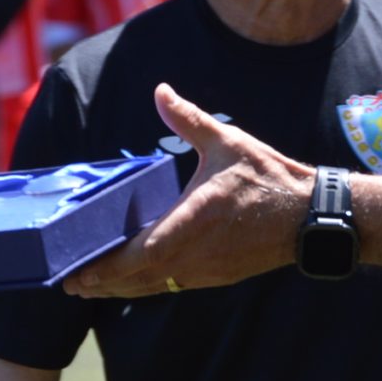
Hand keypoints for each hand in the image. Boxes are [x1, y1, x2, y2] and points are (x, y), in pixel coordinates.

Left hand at [64, 84, 310, 297]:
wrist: (312, 217)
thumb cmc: (270, 178)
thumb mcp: (228, 143)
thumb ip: (189, 120)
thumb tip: (161, 90)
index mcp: (194, 220)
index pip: (142, 253)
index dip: (108, 268)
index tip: (79, 273)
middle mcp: (196, 253)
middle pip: (139, 279)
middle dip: (102, 284)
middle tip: (70, 285)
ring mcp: (207, 270)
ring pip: (156, 287)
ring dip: (122, 290)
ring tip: (91, 288)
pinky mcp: (217, 276)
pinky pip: (174, 285)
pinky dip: (149, 285)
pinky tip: (135, 281)